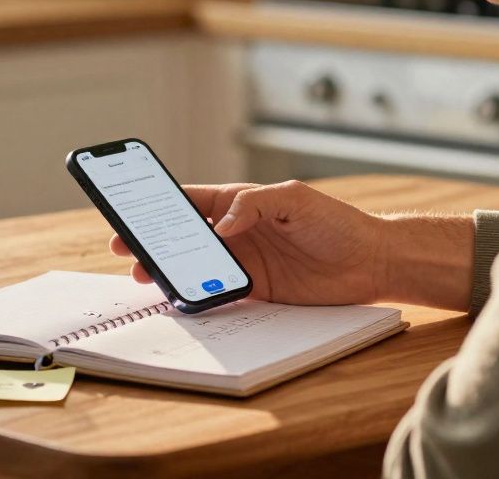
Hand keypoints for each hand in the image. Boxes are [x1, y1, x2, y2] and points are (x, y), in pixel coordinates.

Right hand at [108, 180, 393, 304]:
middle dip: (153, 242)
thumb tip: (220, 225)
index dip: (159, 205)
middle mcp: (238, 231)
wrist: (372, 261)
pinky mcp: (256, 289)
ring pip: (196, 265)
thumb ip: (254, 206)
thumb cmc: (337, 221)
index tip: (131, 210)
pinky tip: (181, 299)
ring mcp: (244, 261)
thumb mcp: (295, 200)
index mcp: (242, 201)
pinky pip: (218, 293)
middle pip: (185, 236)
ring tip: (147, 277)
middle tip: (126, 250)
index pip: (191, 200)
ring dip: (171, 271)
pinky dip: (198, 296)